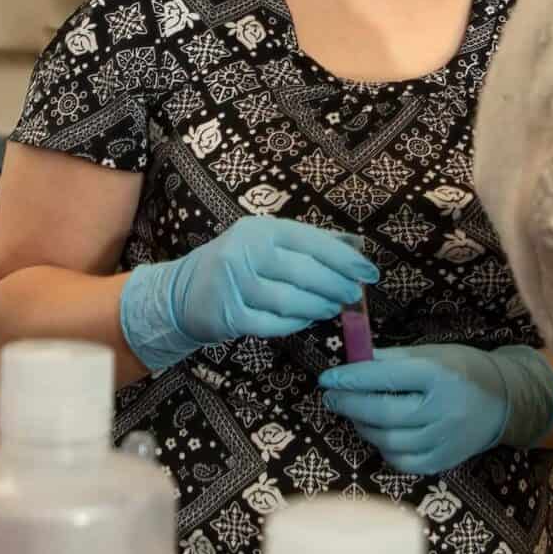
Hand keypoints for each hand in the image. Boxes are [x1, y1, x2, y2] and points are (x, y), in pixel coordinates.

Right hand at [120, 215, 375, 371]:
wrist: (182, 291)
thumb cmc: (238, 263)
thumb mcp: (268, 242)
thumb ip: (311, 242)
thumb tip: (357, 246)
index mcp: (261, 229)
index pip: (313, 242)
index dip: (345, 259)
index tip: (369, 273)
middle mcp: (245, 251)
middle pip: (304, 272)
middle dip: (336, 286)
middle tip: (353, 296)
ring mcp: (234, 284)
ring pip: (290, 301)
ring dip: (318, 307)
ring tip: (333, 308)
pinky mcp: (228, 315)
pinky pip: (273, 324)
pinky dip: (295, 324)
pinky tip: (306, 320)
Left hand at [319, 344, 552, 474]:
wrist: (504, 402)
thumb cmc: (463, 371)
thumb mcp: (432, 354)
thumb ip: (392, 358)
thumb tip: (353, 362)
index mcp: (439, 375)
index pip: (387, 376)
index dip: (352, 378)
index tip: (328, 378)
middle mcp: (442, 410)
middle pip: (383, 412)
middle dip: (349, 404)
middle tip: (331, 396)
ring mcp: (443, 440)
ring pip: (388, 440)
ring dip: (363, 426)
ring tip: (356, 412)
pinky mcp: (442, 462)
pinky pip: (400, 460)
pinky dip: (383, 447)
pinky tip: (380, 432)